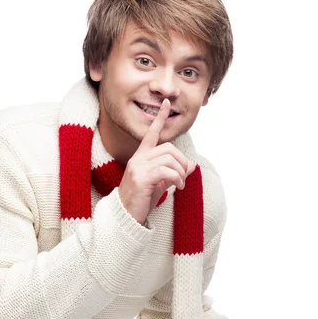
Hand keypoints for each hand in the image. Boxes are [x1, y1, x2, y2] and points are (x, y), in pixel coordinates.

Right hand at [119, 98, 195, 224]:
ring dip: (181, 172)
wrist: (125, 215)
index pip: (151, 133)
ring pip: (169, 159)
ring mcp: (138, 167)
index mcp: (141, 157)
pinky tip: (178, 188)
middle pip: (169, 148)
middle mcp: (138, 159)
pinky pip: (167, 171)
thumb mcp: (161, 183)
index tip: (167, 103)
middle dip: (181, 161)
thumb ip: (175, 172)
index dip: (160, 118)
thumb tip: (192, 165)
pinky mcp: (141, 178)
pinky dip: (178, 179)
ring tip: (180, 184)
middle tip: (183, 176)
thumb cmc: (142, 199)